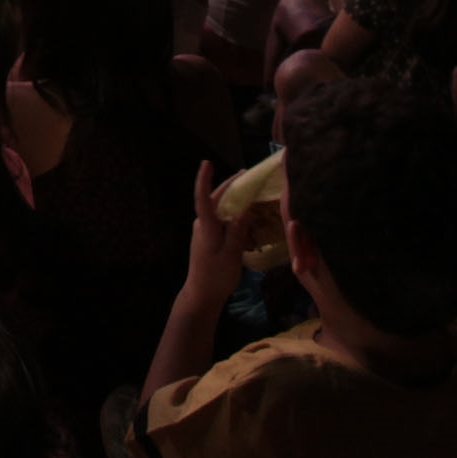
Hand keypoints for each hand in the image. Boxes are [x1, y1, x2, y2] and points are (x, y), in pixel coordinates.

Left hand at [181, 159, 254, 300]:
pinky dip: (236, 215)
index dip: (204, 180)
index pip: (203, 198)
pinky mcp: (210, 236)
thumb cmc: (216, 276)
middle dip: (232, 185)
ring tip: (254, 192)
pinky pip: (224, 220)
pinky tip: (250, 217)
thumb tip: (244, 209)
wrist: (202, 294)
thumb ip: (237, 232)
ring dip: (236, 201)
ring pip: (222, 209)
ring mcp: (206, 230)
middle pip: (216, 199)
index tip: (206, 163)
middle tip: (249, 174)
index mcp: (207, 227)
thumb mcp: (231, 255)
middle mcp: (203, 224)